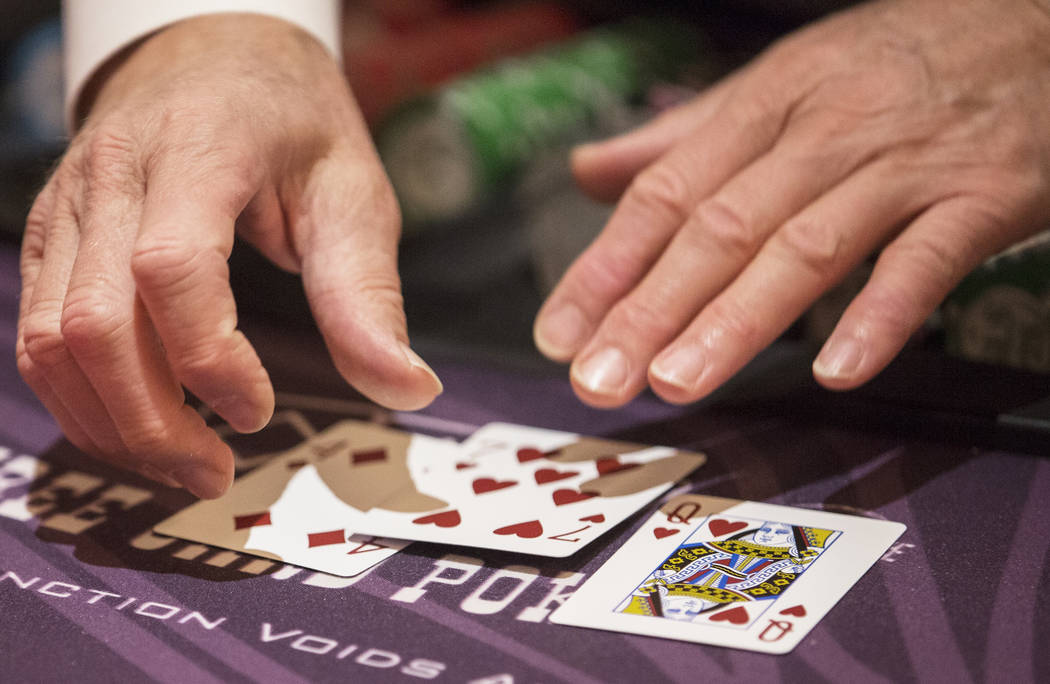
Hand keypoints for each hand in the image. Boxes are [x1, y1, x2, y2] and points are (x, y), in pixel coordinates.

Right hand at [16, 14, 441, 497]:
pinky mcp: (52, 238)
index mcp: (200, 151)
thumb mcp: (352, 191)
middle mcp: (114, 177)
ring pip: (50, 342)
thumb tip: (409, 390)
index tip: (260, 411)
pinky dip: (81, 400)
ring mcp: (68, 207)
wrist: (213, 53)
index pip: (171, 267)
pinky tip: (139, 430)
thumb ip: (368, 293)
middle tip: (216, 473)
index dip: (211, 357)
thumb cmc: (293, 123)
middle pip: (94, 323)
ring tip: (182, 464)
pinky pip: (37, 335)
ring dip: (111, 425)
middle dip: (153, 422)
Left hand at [534, 0, 1049, 406]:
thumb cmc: (889, 65)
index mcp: (766, 104)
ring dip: (737, 320)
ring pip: (806, 247)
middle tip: (597, 379)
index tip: (560, 332)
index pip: (667, 192)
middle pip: (721, 228)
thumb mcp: (779, 84)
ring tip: (677, 382)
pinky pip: (926, 260)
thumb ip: (682, 139)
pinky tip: (837, 369)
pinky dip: (881, 314)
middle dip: (651, 309)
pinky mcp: (981, 195)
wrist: (1034, 21)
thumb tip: (589, 171)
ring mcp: (902, 164)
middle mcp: (823, 131)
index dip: (607, 266)